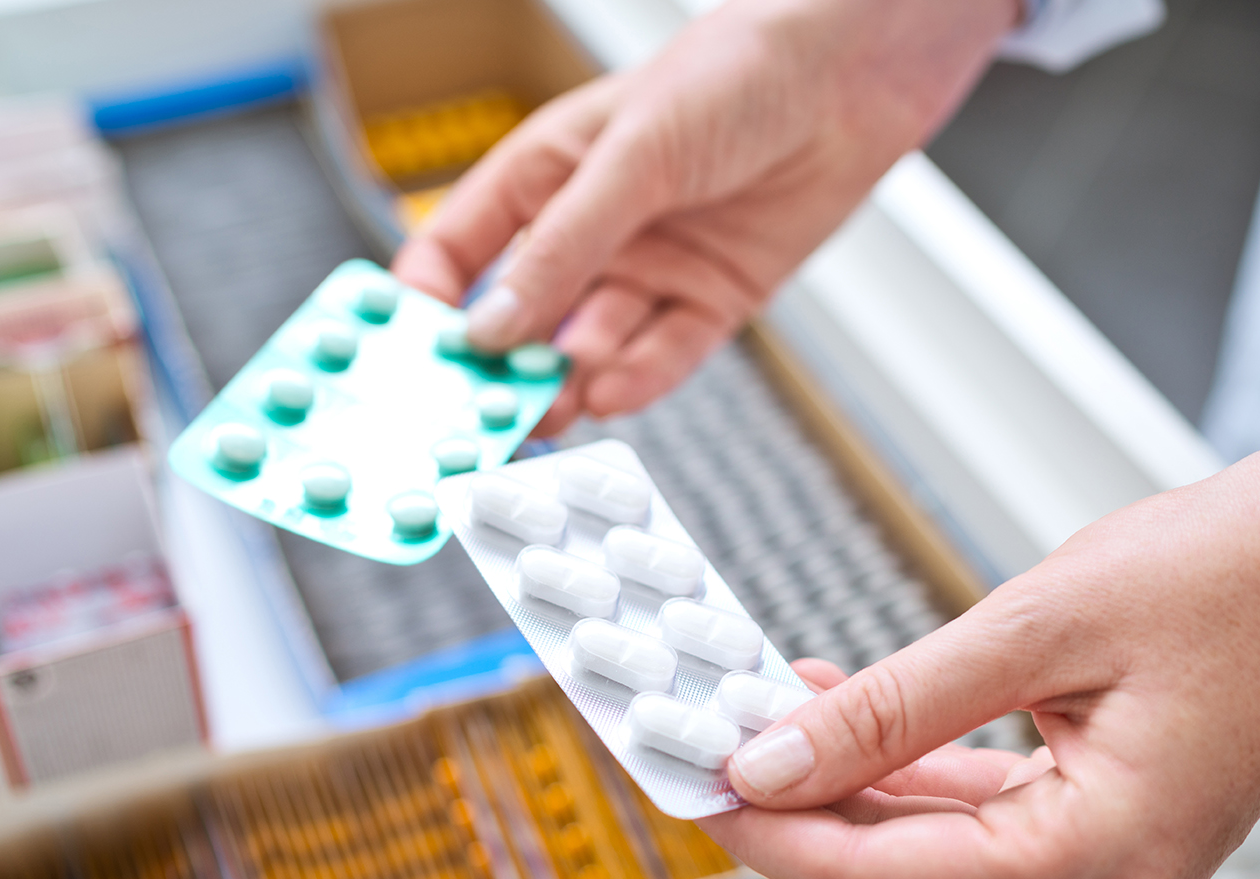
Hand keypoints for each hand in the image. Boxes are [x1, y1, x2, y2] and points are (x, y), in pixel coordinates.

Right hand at [391, 0, 1020, 433]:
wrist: (850, 79)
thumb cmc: (732, 77)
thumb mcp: (630, 158)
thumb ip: (561, 248)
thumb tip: (488, 328)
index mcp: (543, 176)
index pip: (457, 252)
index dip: (427, 304)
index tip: (409, 358)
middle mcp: (591, 231)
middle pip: (521, 318)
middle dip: (495, 369)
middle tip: (472, 419)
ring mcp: (650, 268)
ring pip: (587, 348)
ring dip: (563, 384)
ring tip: (541, 415)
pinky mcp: (711, 299)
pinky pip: (663, 355)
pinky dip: (637, 380)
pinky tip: (610, 395)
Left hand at [698, 408, 1259, 878]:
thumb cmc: (1237, 573)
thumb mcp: (1036, 629)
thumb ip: (895, 707)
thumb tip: (779, 758)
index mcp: (1104, 860)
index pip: (888, 875)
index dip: (776, 830)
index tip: (695, 781)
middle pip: (904, 866)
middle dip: (800, 800)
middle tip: (710, 735)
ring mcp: (1112, 858)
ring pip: (933, 838)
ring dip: (846, 775)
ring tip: (760, 705)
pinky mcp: (1107, 818)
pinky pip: (979, 806)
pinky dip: (908, 761)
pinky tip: (840, 706)